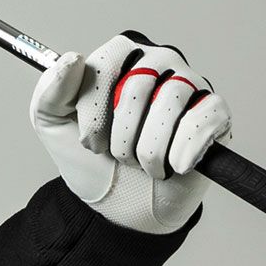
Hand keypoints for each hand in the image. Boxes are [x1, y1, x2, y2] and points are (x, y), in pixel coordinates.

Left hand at [30, 29, 232, 233]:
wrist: (121, 207)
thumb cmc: (90, 160)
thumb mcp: (52, 126)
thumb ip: (49, 91)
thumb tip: (72, 59)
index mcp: (119, 58)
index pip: (107, 60)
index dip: (95, 108)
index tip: (89, 140)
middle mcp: (157, 63)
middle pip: (139, 84)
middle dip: (120, 135)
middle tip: (117, 156)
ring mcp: (190, 86)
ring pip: (171, 101)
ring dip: (148, 148)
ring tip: (143, 164)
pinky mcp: (215, 113)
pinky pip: (204, 118)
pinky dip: (183, 151)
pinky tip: (174, 167)